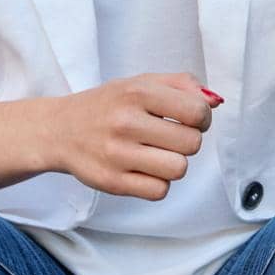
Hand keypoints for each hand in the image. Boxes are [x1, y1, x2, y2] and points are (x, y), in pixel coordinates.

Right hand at [53, 72, 220, 200]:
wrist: (60, 130)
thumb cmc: (109, 105)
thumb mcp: (141, 82)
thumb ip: (182, 85)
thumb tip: (215, 102)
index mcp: (137, 92)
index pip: (197, 111)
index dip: (201, 118)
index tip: (189, 119)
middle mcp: (126, 121)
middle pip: (192, 143)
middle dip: (187, 141)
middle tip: (168, 137)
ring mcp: (117, 154)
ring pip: (178, 169)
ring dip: (173, 163)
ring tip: (156, 154)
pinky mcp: (112, 182)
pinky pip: (159, 191)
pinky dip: (157, 183)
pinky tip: (143, 169)